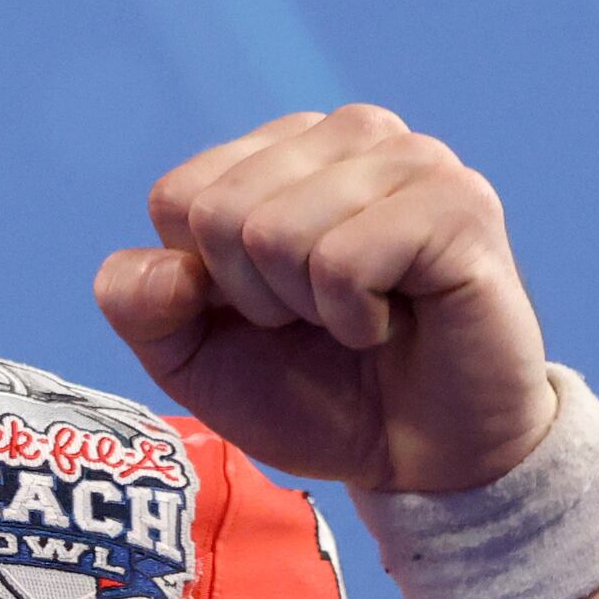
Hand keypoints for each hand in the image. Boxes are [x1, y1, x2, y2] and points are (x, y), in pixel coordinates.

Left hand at [94, 106, 555, 492]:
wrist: (422, 463)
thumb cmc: (317, 396)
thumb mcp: (194, 358)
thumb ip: (138, 304)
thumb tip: (171, 270)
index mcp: (285, 148)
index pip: (179, 198)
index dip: (208, 285)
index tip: (271, 312)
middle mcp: (351, 134)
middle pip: (221, 212)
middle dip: (257, 299)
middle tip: (321, 322)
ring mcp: (412, 160)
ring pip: (277, 233)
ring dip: (308, 309)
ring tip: (362, 319)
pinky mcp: (460, 205)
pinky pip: (344, 261)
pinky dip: (355, 318)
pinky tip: (395, 321)